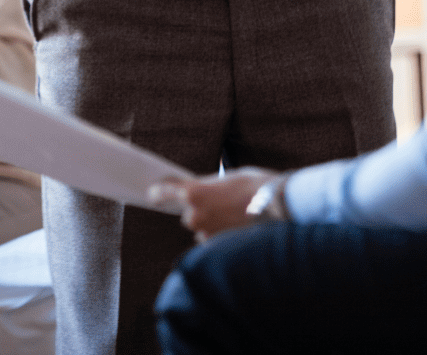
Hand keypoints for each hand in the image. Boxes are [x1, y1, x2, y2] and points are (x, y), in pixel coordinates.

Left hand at [149, 168, 274, 241]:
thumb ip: (205, 187)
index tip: (151, 195)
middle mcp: (194, 214)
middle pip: (187, 216)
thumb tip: (196, 191)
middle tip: (220, 205)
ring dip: (212, 226)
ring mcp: (205, 233)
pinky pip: (213, 242)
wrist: (275, 204)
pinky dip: (222, 236)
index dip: (157, 194)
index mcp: (193, 192)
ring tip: (233, 216)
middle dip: (199, 212)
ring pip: (201, 230)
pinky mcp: (218, 247)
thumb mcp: (223, 178)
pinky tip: (237, 227)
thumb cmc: (251, 185)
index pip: (163, 193)